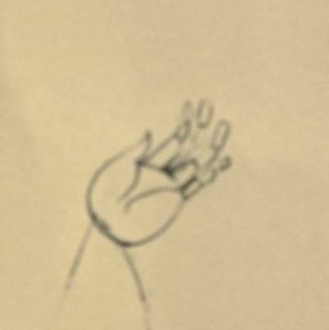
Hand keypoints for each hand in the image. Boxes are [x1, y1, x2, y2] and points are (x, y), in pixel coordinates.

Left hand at [87, 100, 230, 247]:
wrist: (108, 224)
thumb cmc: (104, 196)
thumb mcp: (117, 169)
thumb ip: (135, 153)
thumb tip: (149, 134)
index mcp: (149, 160)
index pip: (173, 138)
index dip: (183, 121)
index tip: (192, 105)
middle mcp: (161, 171)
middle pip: (187, 146)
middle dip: (200, 127)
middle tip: (210, 107)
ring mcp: (169, 186)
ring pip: (196, 163)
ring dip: (211, 146)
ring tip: (224, 128)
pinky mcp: (173, 201)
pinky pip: (194, 186)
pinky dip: (208, 174)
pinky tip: (221, 163)